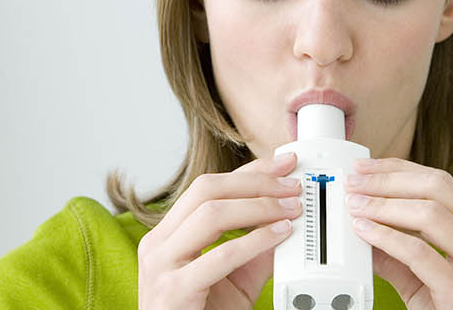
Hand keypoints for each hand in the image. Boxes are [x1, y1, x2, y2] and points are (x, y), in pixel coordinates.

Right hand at [138, 153, 303, 308]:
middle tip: (294, 186)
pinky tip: (279, 235)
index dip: (250, 171)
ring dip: (258, 207)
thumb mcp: (233, 279)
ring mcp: (161, 266)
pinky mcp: (173, 290)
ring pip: (210, 215)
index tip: (284, 163)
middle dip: (256, 183)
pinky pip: (219, 257)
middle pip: (206, 191)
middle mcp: (158, 243)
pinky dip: (254, 241)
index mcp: (168, 234)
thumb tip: (288, 224)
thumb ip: (255, 252)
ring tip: (291, 210)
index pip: (208, 187)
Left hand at [344, 158, 452, 309]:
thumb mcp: (434, 277)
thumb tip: (364, 231)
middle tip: (355, 183)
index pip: (441, 182)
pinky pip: (419, 253)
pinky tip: (365, 232)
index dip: (399, 169)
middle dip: (388, 180)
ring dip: (384, 205)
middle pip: (437, 187)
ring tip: (356, 207)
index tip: (366, 169)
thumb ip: (400, 256)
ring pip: (430, 213)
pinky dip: (387, 237)